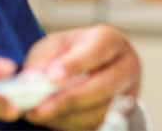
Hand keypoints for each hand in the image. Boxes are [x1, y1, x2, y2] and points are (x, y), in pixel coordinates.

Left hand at [20, 25, 140, 129]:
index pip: (97, 51)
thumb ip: (44, 60)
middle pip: (104, 85)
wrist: (98, 66)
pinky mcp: (124, 114)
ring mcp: (129, 91)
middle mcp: (127, 65)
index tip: (51, 78)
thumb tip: (32, 81)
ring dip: (68, 116)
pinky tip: (55, 119)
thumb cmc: (74, 52)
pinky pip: (99, 123)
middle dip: (69, 99)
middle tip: (38, 110)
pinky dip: (73, 124)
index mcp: (110, 40)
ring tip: (40, 115)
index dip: (75, 65)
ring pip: (102, 110)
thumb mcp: (56, 46)